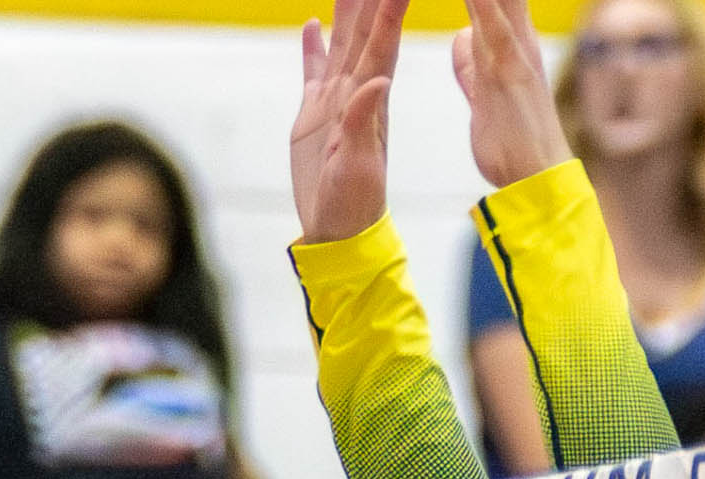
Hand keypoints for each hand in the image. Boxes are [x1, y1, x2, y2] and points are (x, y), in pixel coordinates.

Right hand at [291, 0, 406, 244]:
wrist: (338, 230)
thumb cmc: (354, 203)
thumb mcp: (360, 165)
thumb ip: (364, 122)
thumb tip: (377, 80)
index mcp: (371, 98)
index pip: (384, 39)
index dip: (391, 5)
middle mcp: (355, 91)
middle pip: (364, 29)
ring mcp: (334, 101)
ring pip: (342, 41)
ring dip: (347, 8)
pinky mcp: (313, 116)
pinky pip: (314, 70)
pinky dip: (313, 46)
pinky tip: (313, 23)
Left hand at [453, 0, 576, 190]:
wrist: (535, 182)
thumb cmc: (510, 146)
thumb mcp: (480, 98)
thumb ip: (471, 68)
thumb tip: (463, 39)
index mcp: (505, 46)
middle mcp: (514, 40)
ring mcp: (513, 51)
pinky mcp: (508, 68)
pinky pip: (492, 22)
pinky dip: (481, 1)